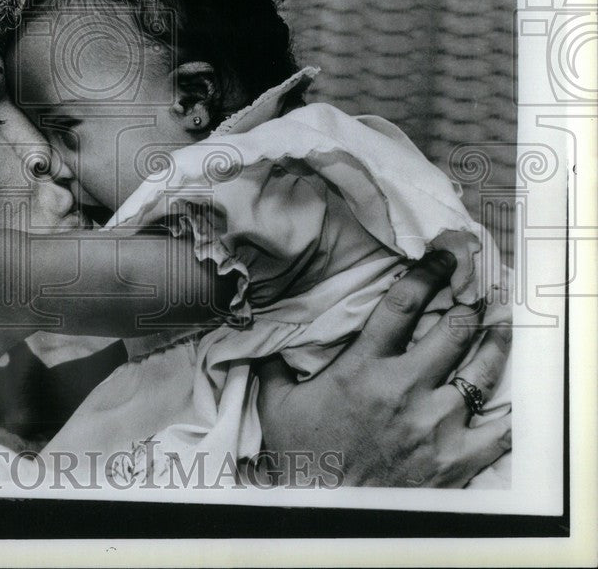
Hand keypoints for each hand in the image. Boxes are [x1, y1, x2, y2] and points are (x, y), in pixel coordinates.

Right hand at [255, 250, 510, 486]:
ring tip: (499, 323)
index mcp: (364, 367)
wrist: (326, 515)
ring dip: (495, 341)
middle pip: (455, 329)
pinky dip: (504, 410)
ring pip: (483, 370)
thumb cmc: (305, 457)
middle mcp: (405, 388)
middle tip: (478, 291)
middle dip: (471, 303)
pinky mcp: (455, 459)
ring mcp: (435, 424)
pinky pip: (496, 429)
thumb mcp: (278, 404)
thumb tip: (266, 340)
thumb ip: (277, 366)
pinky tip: (506, 394)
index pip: (403, 304)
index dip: (429, 272)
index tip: (444, 258)